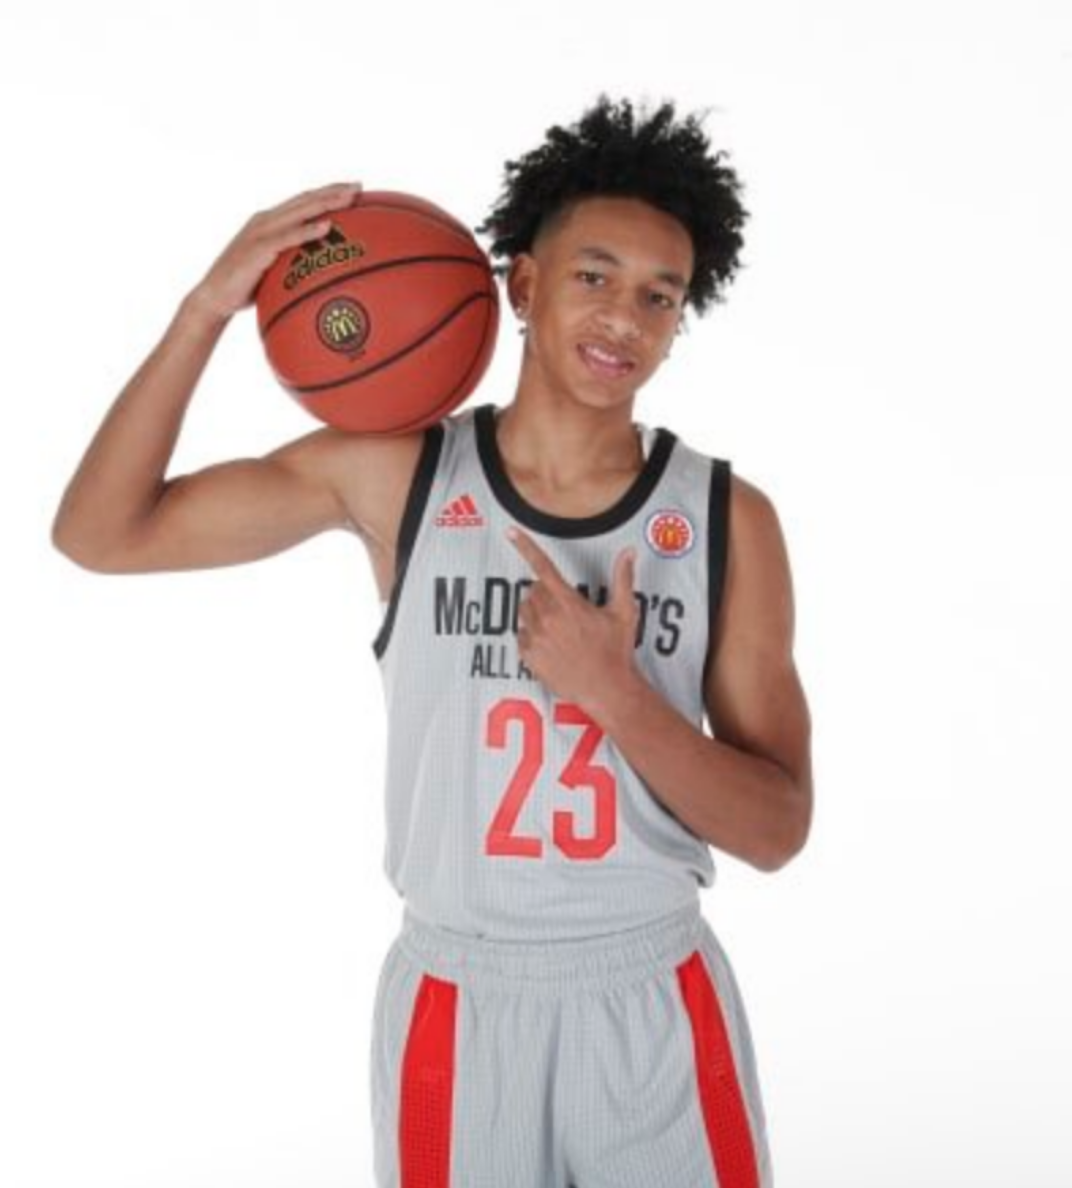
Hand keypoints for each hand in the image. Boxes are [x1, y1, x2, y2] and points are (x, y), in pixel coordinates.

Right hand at [190, 182, 362, 321]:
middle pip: (305, 199)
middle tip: (359, 185)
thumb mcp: (273, 270)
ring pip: (299, 211)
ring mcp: (261, 232)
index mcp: (270, 222)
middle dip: (333, 190)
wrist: (214, 297)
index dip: (326, 191)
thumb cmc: (245, 288)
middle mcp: (266, 220)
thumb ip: (291, 262)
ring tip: (350, 198)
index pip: (303, 201)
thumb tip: (318, 272)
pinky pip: (287, 238)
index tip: (351, 188)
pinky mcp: (258, 249)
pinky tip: (326, 227)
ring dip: (326, 203)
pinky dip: (307, 231)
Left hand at [509, 527, 639, 713]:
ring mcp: (536, 638)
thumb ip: (623, 578)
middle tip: (566, 609)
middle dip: (546, 594)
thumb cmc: (616, 652)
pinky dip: (532, 635)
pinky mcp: (529, 656)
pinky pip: (521, 635)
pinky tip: (552, 644)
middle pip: (533, 591)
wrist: (607, 689)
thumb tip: (628, 553)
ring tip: (560, 628)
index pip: (543, 567)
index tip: (511, 532)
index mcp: (568, 604)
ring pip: (524, 611)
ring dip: (537, 613)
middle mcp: (548, 618)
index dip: (526, 546)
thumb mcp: (624, 612)